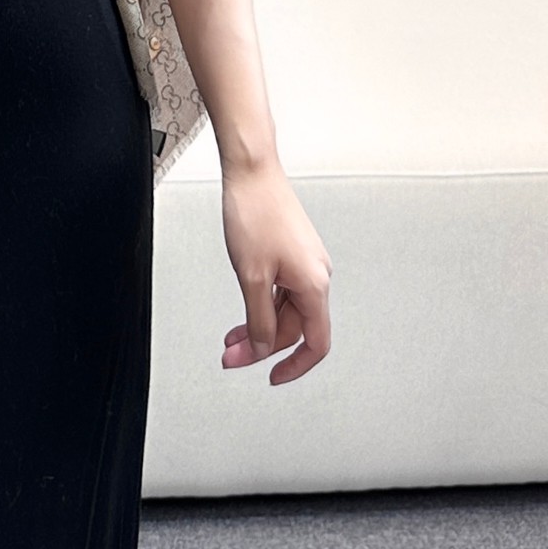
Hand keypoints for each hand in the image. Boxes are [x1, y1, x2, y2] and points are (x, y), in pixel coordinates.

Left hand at [218, 156, 332, 383]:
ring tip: (231, 337)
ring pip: (284, 309)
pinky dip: (261, 304)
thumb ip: (260, 318)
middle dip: (262, 345)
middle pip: (293, 327)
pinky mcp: (292, 252)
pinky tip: (243, 310)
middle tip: (231, 355)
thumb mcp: (252, 276)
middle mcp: (316, 275)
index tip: (273, 377)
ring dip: (258, 325)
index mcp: (314, 284)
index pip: (315, 343)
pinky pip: (281, 290)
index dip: (295, 366)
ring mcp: (305, 263)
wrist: (251, 171)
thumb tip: (263, 347)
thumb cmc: (254, 212)